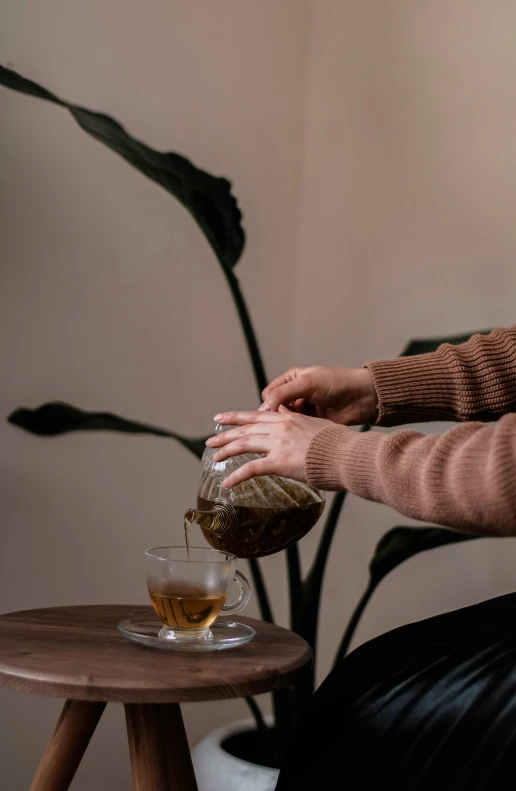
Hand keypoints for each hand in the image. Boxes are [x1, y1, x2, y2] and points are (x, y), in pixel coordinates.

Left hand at [206, 407, 336, 486]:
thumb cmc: (341, 445)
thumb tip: (299, 434)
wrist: (348, 453)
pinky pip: (251, 469)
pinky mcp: (279, 462)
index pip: (257, 415)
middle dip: (225, 433)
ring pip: (244, 444)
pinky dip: (236, 476)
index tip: (223, 417)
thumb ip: (303, 430)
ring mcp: (278, 444)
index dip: (237, 416)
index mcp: (290, 418)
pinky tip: (226, 483)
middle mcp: (280, 427)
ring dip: (226, 450)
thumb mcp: (319, 428)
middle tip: (210, 439)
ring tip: (214, 457)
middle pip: (246, 428)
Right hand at [260, 366, 377, 425]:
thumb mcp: (308, 383)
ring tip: (287, 432)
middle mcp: (296, 394)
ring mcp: (304, 409)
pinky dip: (295, 433)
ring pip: (285, 421)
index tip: (272, 414)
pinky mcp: (311, 423)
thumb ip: (284, 393)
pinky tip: (296, 436)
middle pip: (275, 409)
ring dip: (285, 426)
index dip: (268, 404)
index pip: (270, 394)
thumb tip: (265, 406)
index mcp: (292, 379)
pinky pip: (297, 429)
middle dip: (274, 417)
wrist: (362, 398)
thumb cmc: (338, 383)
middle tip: (276, 426)